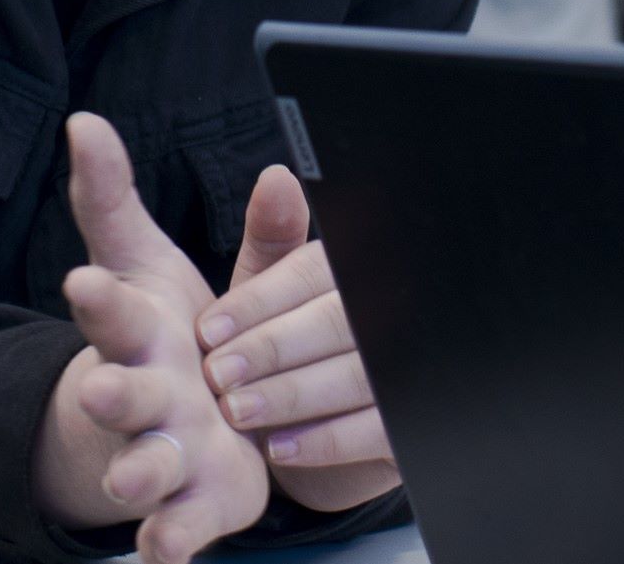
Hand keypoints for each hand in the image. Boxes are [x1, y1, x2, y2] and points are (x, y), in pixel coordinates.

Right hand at [33, 116, 271, 560]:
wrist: (171, 422)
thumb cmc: (160, 335)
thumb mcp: (143, 265)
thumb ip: (117, 200)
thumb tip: (85, 122)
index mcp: (135, 334)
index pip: (110, 311)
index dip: (98, 299)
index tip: (82, 282)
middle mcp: (143, 396)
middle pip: (121, 394)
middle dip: (112, 393)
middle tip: (102, 388)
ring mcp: (162, 454)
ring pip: (144, 467)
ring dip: (138, 476)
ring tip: (130, 485)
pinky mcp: (193, 503)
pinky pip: (178, 529)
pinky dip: (170, 543)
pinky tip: (165, 559)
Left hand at [201, 166, 398, 515]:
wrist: (328, 433)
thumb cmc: (292, 345)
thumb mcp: (273, 295)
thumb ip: (272, 241)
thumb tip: (277, 176)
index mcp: (352, 271)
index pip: (311, 275)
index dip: (257, 302)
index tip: (208, 331)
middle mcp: (391, 312)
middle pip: (336, 321)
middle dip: (271, 348)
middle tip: (217, 374)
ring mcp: (410, 368)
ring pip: (356, 375)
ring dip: (292, 395)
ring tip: (238, 410)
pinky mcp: (416, 423)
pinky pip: (378, 430)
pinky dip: (327, 440)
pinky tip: (281, 448)